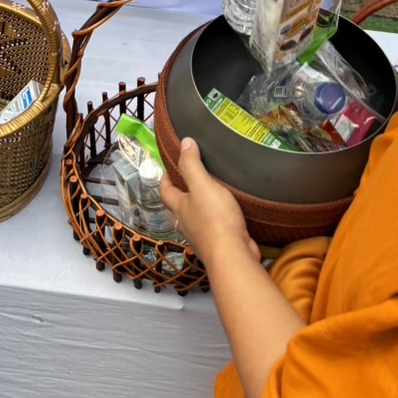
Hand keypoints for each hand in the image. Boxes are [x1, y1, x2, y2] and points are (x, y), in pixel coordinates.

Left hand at [160, 138, 259, 264]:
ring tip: (211, 195)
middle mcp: (187, 223)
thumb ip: (192, 165)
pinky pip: (213, 228)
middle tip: (191, 180)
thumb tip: (183, 142)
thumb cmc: (215, 219)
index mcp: (180, 208)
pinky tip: (228, 215)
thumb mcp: (203, 185)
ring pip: (195, 219)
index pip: (166, 191)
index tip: (167, 169)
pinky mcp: (218, 243)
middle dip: (181, 194)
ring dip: (199, 208)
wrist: (231, 255)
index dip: (165, 180)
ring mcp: (201, 236)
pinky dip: (216, 220)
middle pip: (179, 207)